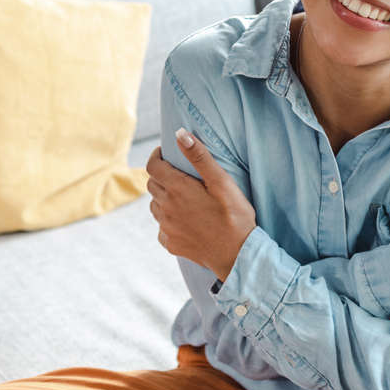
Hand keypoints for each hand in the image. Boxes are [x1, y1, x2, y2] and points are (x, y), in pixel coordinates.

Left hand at [145, 128, 256, 280]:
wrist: (237, 255)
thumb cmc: (234, 216)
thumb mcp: (222, 182)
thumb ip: (200, 157)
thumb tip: (180, 134)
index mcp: (177, 189)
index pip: (153, 166)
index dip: (157, 156)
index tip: (166, 153)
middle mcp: (166, 208)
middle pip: (152, 184)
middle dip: (161, 176)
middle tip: (180, 176)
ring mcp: (166, 228)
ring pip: (155, 205)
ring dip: (164, 198)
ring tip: (184, 199)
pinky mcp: (170, 243)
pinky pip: (162, 227)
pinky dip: (169, 220)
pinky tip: (186, 221)